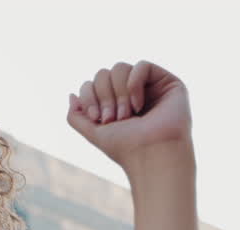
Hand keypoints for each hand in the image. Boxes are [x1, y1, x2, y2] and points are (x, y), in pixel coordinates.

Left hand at [66, 61, 192, 168]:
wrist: (152, 155)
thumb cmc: (125, 148)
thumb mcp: (93, 133)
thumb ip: (76, 116)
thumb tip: (71, 95)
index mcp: (116, 104)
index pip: (93, 84)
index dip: (89, 96)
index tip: (97, 118)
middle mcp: (133, 94)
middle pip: (104, 74)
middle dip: (105, 96)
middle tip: (113, 119)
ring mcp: (151, 87)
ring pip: (120, 68)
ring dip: (119, 94)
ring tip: (126, 115)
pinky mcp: (168, 82)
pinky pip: (142, 65)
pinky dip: (134, 84)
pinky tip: (138, 105)